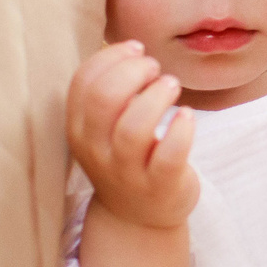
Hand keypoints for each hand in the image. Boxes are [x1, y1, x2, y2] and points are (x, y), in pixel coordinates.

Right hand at [67, 40, 199, 229]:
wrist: (138, 217)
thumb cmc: (126, 156)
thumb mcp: (104, 127)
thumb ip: (109, 90)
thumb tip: (133, 49)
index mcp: (79, 128)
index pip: (83, 82)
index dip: (111, 57)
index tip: (137, 50)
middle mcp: (96, 150)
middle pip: (105, 99)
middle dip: (133, 72)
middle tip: (156, 69)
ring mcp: (126, 171)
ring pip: (133, 128)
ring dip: (157, 97)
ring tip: (172, 86)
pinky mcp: (160, 185)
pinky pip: (169, 156)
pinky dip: (181, 130)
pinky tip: (187, 115)